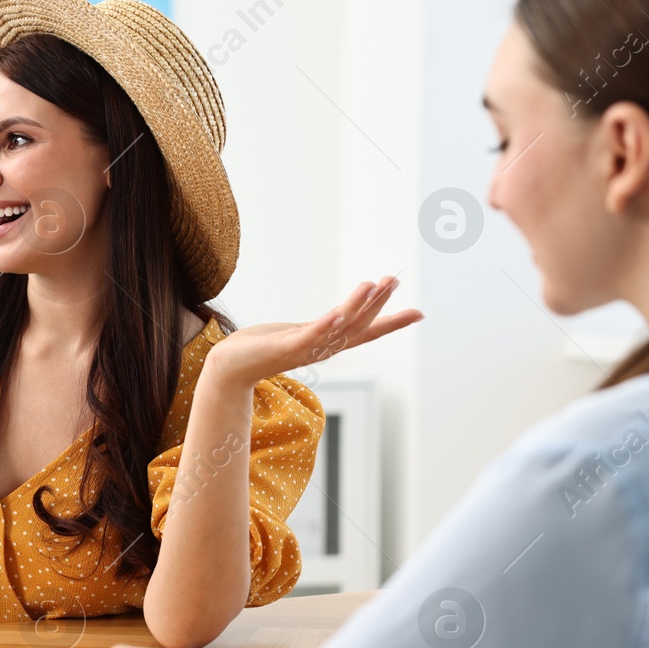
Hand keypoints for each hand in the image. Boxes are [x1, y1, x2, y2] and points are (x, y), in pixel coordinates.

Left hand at [205, 277, 422, 389]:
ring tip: (373, 283)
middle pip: (359, 325)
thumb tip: (335, 318)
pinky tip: (337, 314)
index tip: (419, 313)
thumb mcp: (297, 333)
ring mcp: (305, 348)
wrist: (229, 367)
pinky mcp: (286, 347)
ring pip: (339, 326)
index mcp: (325, 342)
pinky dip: (326, 325)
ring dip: (357, 306)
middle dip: (378, 303)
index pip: (366, 331)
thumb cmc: (259, 348)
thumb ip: (318, 328)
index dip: (391, 322)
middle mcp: (321, 348)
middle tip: (394, 280)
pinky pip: (311, 335)